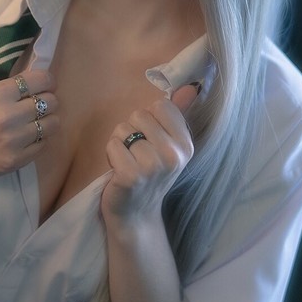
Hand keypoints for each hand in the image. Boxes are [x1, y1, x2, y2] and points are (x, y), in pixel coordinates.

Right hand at [0, 69, 58, 185]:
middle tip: (40, 105)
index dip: (48, 81)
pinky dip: (40, 139)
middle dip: (48, 101)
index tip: (47, 85)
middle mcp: (8, 116)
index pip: (40, 80)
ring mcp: (14, 140)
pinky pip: (44, 143)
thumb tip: (42, 81)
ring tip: (36, 122)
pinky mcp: (18, 160)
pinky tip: (27, 138)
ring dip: (47, 121)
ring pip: (53, 123)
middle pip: (51, 101)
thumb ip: (12, 89)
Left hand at [101, 83, 199, 223]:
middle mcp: (173, 155)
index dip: (148, 120)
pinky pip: (112, 144)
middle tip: (136, 154)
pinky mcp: (131, 175)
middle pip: (139, 115)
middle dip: (131, 130)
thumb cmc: (150, 174)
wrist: (137, 214)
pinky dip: (111, 154)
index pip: (160, 106)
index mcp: (185, 144)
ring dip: (119, 143)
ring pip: (123, 129)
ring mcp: (153, 166)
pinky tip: (118, 170)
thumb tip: (191, 87)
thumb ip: (177, 114)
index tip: (150, 140)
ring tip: (127, 162)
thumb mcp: (168, 145)